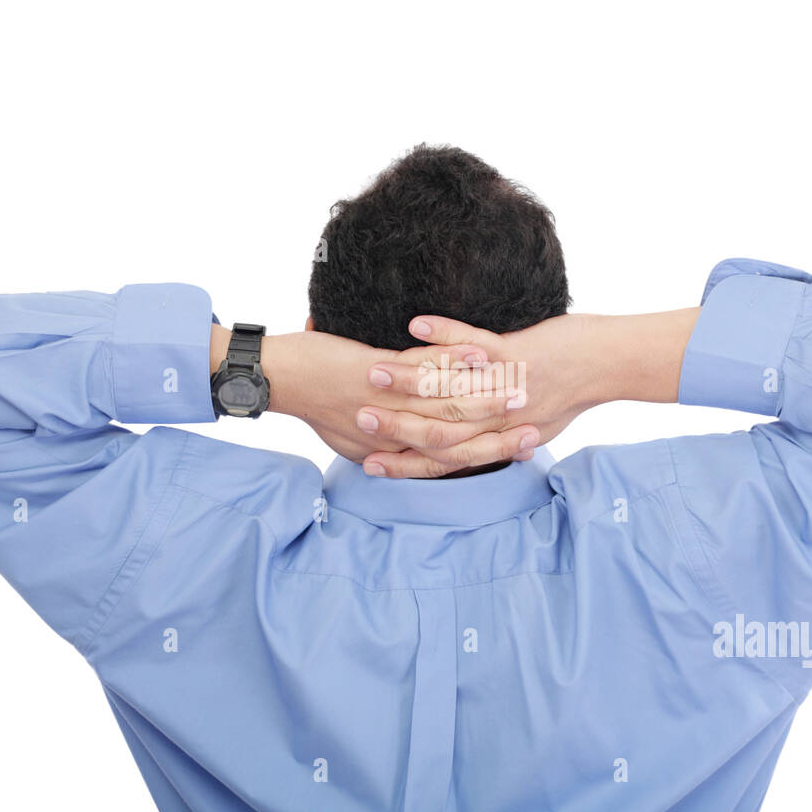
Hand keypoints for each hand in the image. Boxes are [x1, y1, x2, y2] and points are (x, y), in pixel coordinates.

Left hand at [214, 325, 540, 475]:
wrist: (275, 376)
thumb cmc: (312, 399)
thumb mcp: (349, 433)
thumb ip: (380, 439)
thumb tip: (404, 443)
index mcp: (386, 450)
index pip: (448, 459)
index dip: (487, 456)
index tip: (521, 449)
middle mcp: (389, 434)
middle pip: (456, 441)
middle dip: (500, 434)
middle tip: (536, 428)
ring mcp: (383, 405)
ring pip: (446, 407)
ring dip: (487, 396)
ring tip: (523, 387)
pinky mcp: (374, 374)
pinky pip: (422, 368)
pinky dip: (454, 358)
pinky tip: (482, 352)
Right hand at [358, 308, 699, 477]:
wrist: (608, 365)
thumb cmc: (568, 394)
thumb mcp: (528, 426)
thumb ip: (493, 437)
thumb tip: (462, 443)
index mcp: (497, 440)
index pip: (442, 460)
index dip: (404, 463)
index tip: (369, 461)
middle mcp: (498, 422)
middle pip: (436, 429)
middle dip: (392, 423)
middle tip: (357, 416)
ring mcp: (505, 388)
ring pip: (447, 389)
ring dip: (407, 377)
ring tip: (371, 368)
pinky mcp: (516, 356)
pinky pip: (474, 345)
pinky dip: (444, 334)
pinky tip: (415, 324)